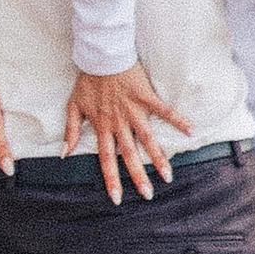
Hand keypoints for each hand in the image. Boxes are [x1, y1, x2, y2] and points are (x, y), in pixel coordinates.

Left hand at [63, 60, 192, 203]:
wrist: (101, 55)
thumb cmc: (88, 80)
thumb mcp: (73, 106)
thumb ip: (70, 131)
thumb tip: (64, 154)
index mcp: (103, 126)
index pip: (107, 159)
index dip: (111, 179)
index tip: (117, 198)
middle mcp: (120, 122)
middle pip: (130, 154)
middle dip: (138, 176)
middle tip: (148, 196)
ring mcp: (134, 110)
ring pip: (148, 138)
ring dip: (158, 158)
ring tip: (168, 176)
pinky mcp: (147, 96)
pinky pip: (164, 110)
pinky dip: (177, 120)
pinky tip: (191, 130)